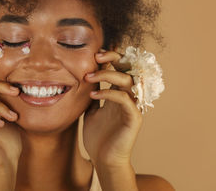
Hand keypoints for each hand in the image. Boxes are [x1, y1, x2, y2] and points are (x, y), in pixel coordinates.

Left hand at [83, 50, 142, 166]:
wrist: (103, 160)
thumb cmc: (98, 138)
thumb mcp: (90, 112)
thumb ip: (91, 96)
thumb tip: (82, 81)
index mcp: (118, 94)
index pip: (119, 69)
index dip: (110, 58)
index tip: (93, 54)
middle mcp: (127, 97)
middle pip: (128, 68)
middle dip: (113, 58)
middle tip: (96, 56)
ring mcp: (132, 106)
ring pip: (127, 80)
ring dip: (108, 74)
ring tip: (89, 77)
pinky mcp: (134, 117)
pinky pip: (124, 99)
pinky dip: (108, 93)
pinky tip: (93, 94)